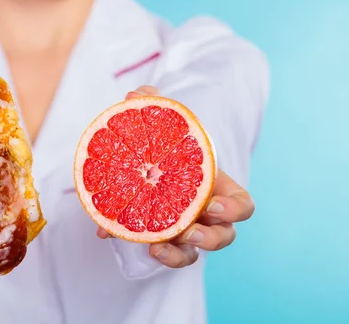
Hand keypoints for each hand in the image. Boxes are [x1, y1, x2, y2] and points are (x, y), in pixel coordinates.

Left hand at [96, 86, 254, 267]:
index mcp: (213, 187)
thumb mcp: (160, 125)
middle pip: (224, 236)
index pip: (242, 204)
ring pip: (193, 255)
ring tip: (157, 248)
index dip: (234, 210)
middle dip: (211, 238)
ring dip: (179, 255)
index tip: (212, 206)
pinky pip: (159, 252)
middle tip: (189, 232)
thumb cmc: (164, 146)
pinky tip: (108, 233)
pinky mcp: (157, 237)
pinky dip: (138, 245)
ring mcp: (182, 229)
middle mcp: (203, 214)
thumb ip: (153, 106)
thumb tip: (136, 93)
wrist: (141, 162)